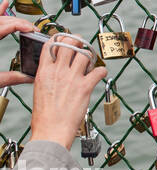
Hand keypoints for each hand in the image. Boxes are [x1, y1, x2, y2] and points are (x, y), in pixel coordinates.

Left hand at [0, 0, 37, 87]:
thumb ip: (10, 77)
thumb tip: (27, 77)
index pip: (3, 27)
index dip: (20, 25)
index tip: (31, 29)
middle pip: (0, 22)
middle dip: (17, 23)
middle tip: (30, 29)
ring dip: (7, 18)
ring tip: (19, 19)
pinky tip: (1, 7)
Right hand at [29, 34, 105, 149]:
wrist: (52, 131)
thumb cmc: (45, 115)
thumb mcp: (40, 90)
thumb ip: (48, 76)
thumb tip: (57, 69)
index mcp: (44, 72)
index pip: (51, 45)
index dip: (61, 38)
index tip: (67, 38)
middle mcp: (58, 72)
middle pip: (70, 44)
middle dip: (79, 41)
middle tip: (83, 44)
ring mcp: (72, 78)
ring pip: (85, 54)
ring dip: (91, 56)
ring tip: (91, 62)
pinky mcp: (85, 87)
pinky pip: (99, 71)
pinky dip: (102, 71)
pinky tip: (100, 74)